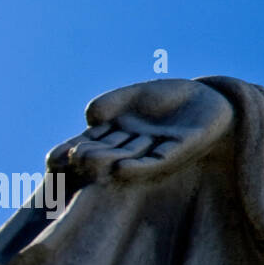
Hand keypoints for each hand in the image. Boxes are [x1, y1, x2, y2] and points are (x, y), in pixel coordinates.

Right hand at [47, 79, 234, 181]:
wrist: (211, 98)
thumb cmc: (170, 97)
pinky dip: (137, 168)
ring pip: (126, 158)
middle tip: (70, 160)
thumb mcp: (135, 95)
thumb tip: (90, 117)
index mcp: (119, 133)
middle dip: (88, 156)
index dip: (72, 150)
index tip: (52, 159)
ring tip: (89, 162)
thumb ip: (111, 102)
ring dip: (108, 161)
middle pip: (106, 153)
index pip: (90, 142)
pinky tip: (121, 169)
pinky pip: (154, 163)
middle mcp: (133, 146)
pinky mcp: (177, 152)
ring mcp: (154, 150)